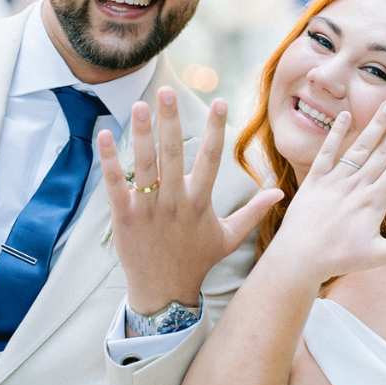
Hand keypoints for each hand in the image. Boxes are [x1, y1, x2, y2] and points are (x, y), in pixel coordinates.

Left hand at [98, 87, 283, 314]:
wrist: (164, 292)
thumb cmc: (197, 261)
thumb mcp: (229, 238)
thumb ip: (253, 212)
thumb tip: (281, 191)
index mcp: (200, 203)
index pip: (211, 159)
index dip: (215, 129)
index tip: (219, 101)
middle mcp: (175, 203)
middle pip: (173, 156)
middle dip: (170, 122)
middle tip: (167, 92)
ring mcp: (147, 210)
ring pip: (144, 166)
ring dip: (141, 134)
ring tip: (140, 105)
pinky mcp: (123, 217)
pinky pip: (116, 185)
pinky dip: (110, 161)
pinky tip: (105, 135)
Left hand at [266, 100, 385, 284]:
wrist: (299, 258)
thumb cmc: (338, 260)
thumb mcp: (377, 257)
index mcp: (373, 202)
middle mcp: (356, 187)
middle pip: (384, 152)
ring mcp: (335, 181)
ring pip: (359, 148)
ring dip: (376, 125)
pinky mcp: (314, 181)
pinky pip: (326, 153)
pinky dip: (335, 135)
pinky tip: (346, 116)